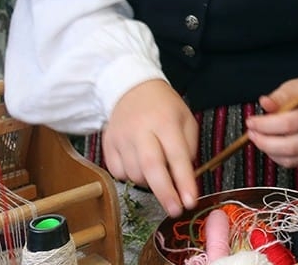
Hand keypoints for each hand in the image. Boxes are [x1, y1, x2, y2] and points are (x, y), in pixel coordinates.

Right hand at [102, 79, 198, 216]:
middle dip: (165, 193)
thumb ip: (189, 147)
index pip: (177, 156)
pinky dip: (131, 177)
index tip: (191, 201)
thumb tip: (185, 177)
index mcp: (166, 122)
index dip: (184, 181)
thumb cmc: (164, 107)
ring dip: (149, 183)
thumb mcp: (186, 119)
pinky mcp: (107, 145)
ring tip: (159, 173)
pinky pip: (118, 173)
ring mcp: (121, 138)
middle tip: (175, 210)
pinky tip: (139, 166)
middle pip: (151, 168)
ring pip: (134, 174)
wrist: (131, 88)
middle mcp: (141, 131)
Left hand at [245, 76, 297, 168]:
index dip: (267, 124)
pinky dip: (275, 157)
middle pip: (290, 145)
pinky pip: (291, 162)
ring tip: (257, 138)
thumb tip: (265, 102)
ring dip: (268, 150)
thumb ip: (280, 96)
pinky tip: (268, 145)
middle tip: (251, 132)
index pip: (290, 123)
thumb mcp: (296, 88)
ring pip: (290, 157)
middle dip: (264, 141)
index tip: (251, 121)